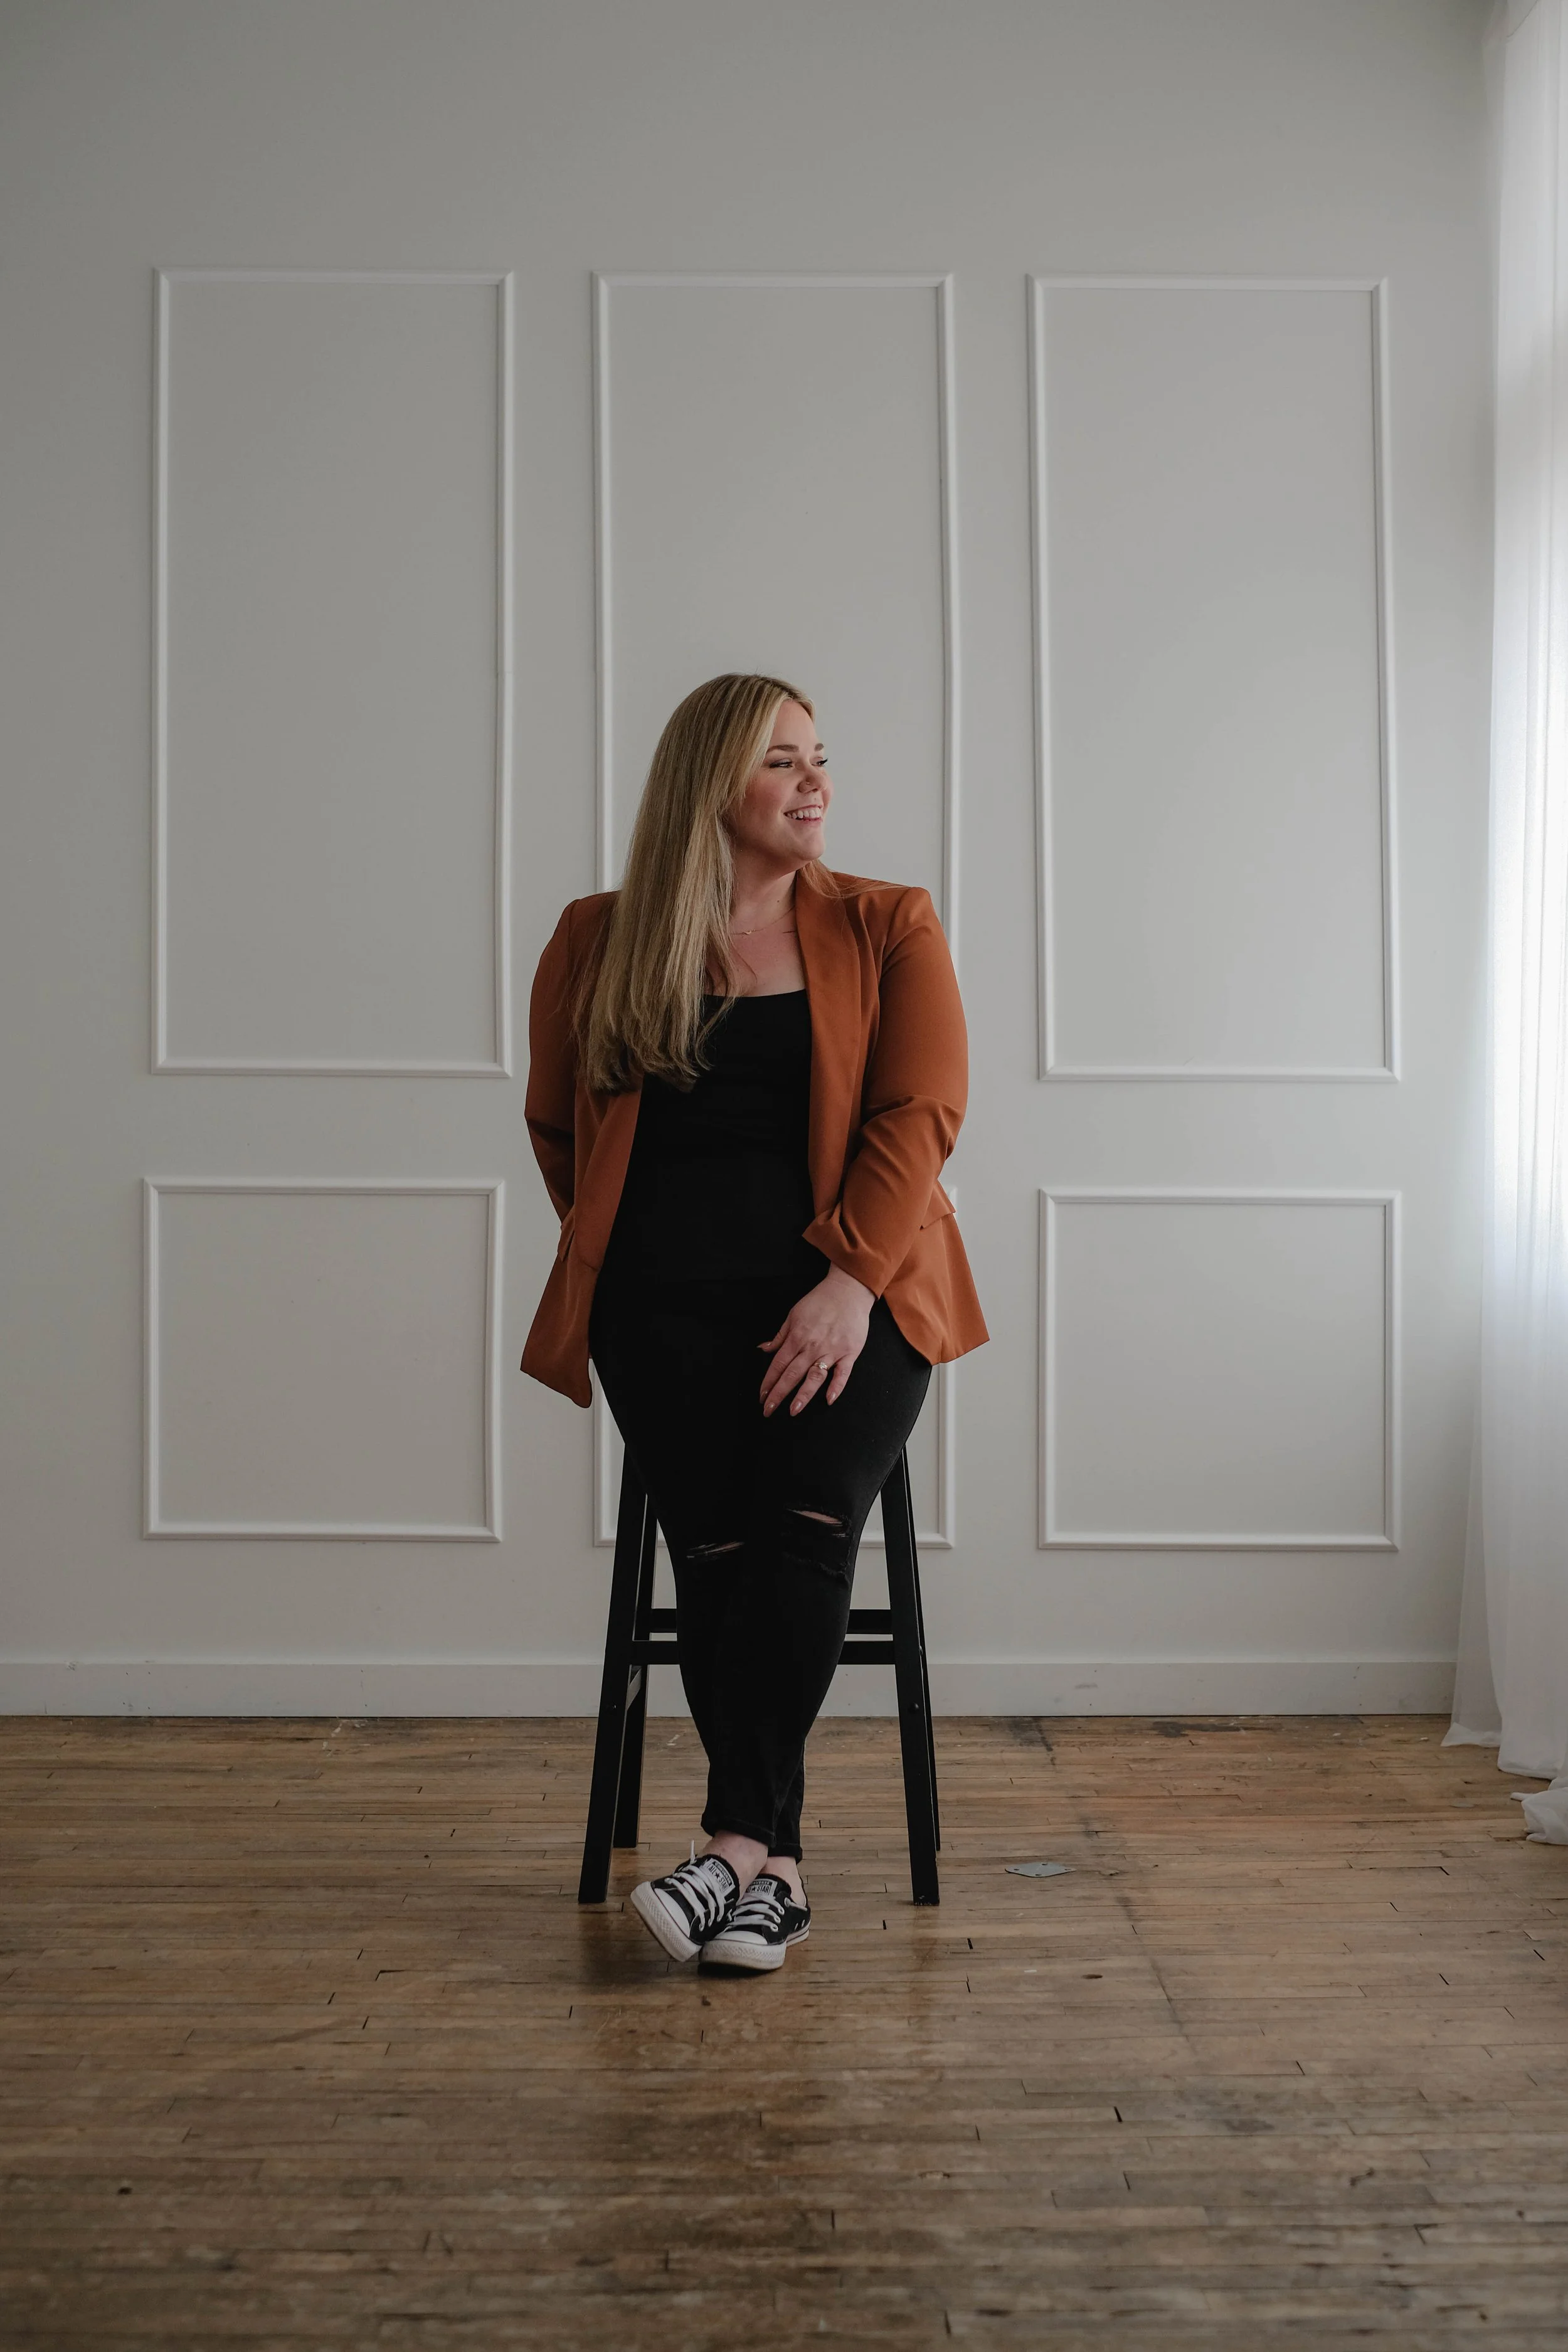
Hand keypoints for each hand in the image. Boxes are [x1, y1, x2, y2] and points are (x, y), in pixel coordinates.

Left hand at [758, 1266, 874, 1415]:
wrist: (848, 1290)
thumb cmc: (819, 1301)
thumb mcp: (793, 1314)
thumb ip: (780, 1336)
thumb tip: (763, 1349)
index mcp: (797, 1337)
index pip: (778, 1365)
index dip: (768, 1382)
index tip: (761, 1397)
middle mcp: (812, 1347)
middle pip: (792, 1375)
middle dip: (778, 1394)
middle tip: (768, 1411)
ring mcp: (831, 1351)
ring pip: (814, 1377)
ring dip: (803, 1395)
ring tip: (793, 1410)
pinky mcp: (849, 1353)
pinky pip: (843, 1373)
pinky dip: (836, 1387)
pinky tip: (829, 1400)